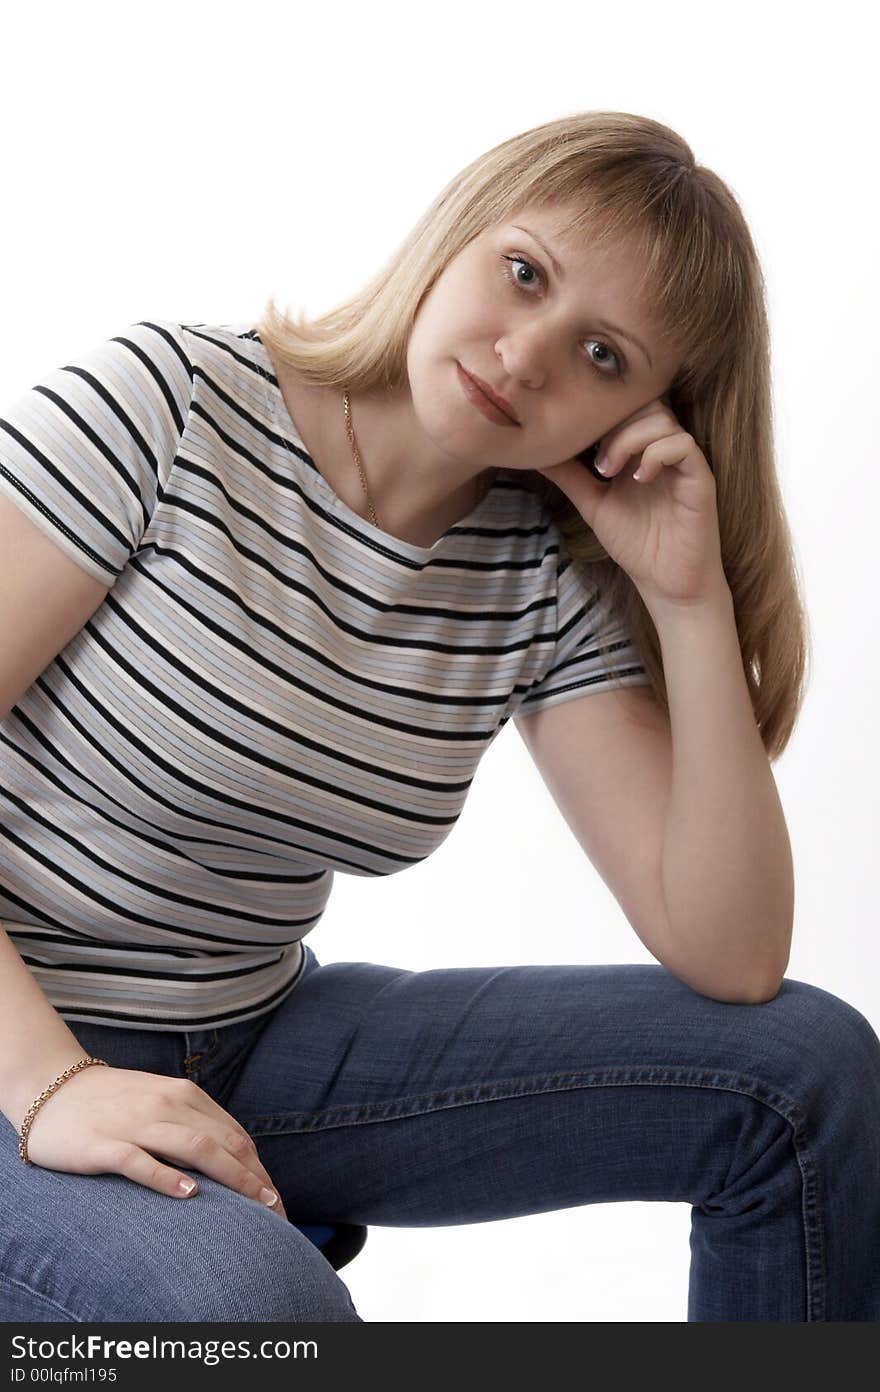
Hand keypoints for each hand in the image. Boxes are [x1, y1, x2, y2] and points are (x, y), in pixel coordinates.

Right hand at [22, 1065, 288, 1221]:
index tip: (275, 1200)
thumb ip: (194, 1123)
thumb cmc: (114, 1102)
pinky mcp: (103, 1144)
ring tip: (253, 1205)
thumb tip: (234, 1157)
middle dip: (254, 1179)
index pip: (235, 1135)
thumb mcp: (161, 1102)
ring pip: (194, 1147)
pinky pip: (139, 1160)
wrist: (53, 1088)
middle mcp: (166, 1105)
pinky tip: (188, 1193)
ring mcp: (136, 1123)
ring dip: (230, 1177)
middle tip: (275, 1212)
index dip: (259, 1169)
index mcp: (184, 1095)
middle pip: (223, 1143)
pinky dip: (166, 1176)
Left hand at [535, 396, 727, 609]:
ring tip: (610, 472)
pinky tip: (639, 478)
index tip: (580, 444)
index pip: (627, 408)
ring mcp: (683, 463)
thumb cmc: (636, 544)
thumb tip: (535, 453)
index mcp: (641, 451)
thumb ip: (570, 476)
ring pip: (662, 420)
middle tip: (597, 463)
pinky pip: (683, 446)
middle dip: (614, 425)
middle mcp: (663, 450)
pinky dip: (656, 454)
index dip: (602, 416)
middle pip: (645, 404)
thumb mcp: (593, 504)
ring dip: (629, 439)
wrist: (666, 582)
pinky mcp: (700, 479)